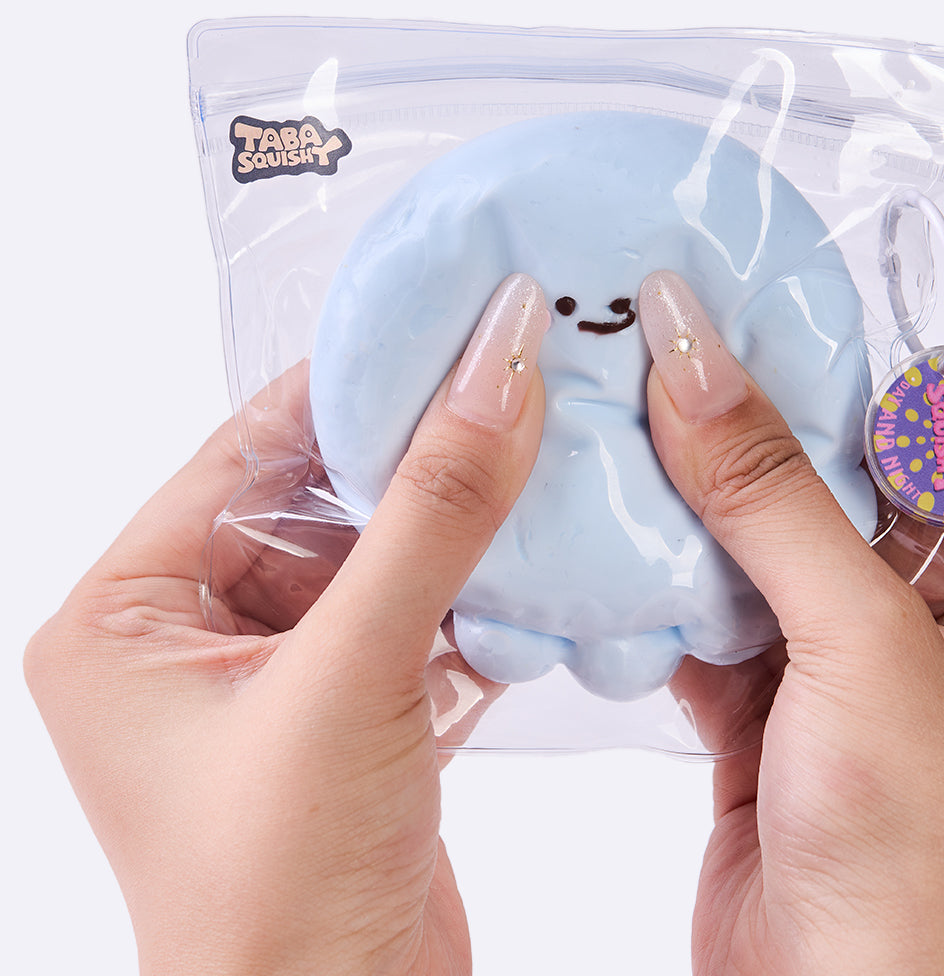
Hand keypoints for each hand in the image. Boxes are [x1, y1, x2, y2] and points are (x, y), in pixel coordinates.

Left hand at [25, 274, 548, 975]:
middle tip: (513, 382)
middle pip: (318, 497)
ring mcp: (275, 678)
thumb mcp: (351, 674)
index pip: (244, 449)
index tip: (449, 323)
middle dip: (417, 454)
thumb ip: (435, 514)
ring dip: (458, 524)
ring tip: (541, 452)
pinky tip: (540, 559)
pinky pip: (414, 617)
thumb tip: (498, 364)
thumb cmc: (278, 897)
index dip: (350, 383)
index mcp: (125, 614)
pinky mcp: (350, 716)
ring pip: (379, 556)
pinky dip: (475, 593)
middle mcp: (189, 638)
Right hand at [638, 271, 943, 975]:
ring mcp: (862, 688)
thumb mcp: (861, 651)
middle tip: (671, 354)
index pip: (935, 469)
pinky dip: (670, 585)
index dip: (843, 398)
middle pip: (842, 511)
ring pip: (770, 563)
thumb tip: (694, 352)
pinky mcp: (781, 721)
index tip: (754, 319)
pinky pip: (723, 622)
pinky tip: (617, 531)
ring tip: (629, 421)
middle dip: (755, 451)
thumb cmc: (913, 873)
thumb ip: (771, 496)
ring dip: (701, 514)